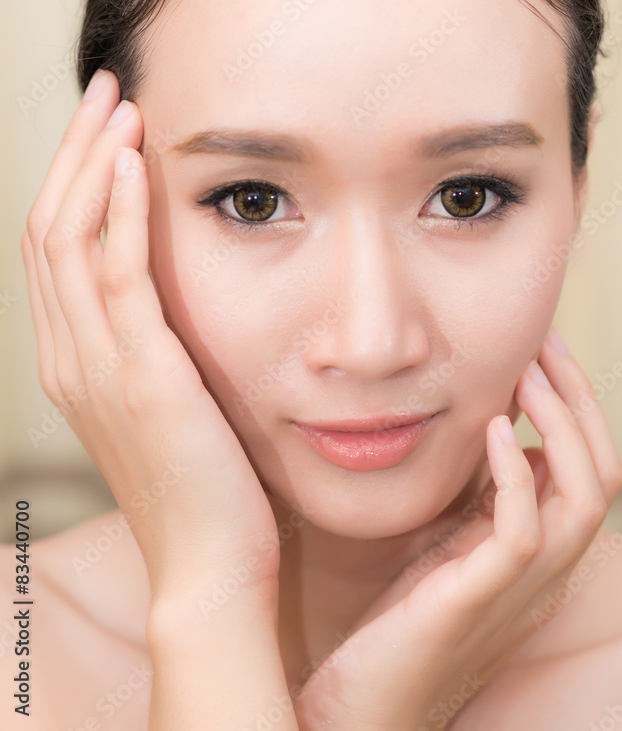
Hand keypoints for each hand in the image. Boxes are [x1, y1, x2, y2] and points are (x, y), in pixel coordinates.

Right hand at [21, 69, 279, 605]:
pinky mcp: (142, 375)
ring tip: (121, 104)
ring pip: (67, 240)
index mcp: (75, 362)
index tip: (105, 124)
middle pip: (47, 229)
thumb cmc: (203, 483)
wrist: (210, 566)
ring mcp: (97, 367)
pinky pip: (115, 277)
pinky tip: (131, 165)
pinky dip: (115, 214)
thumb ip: (156, 343)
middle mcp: (70, 358)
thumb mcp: (169, 400)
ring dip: (90, 163)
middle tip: (107, 88)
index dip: (72, 177)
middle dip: (73, 150)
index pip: (54, 248)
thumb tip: (178, 288)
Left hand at [293, 336, 621, 729]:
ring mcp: (517, 585)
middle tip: (546, 343)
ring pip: (581, 498)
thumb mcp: (456, 538)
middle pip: (602, 473)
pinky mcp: (477, 596)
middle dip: (579, 400)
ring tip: (528, 372)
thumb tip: (510, 433)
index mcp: (542, 547)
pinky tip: (497, 429)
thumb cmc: (405, 615)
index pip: (590, 465)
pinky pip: (523, 532)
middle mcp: (545, 566)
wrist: (366, 697)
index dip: (577, 404)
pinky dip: (517, 473)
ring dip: (560, 425)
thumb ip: (488, 494)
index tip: (545, 348)